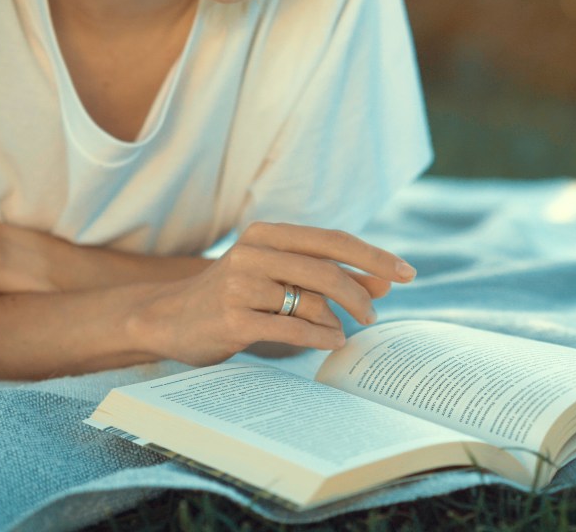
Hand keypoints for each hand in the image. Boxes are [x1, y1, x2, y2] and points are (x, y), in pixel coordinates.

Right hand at [136, 222, 416, 366]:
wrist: (168, 318)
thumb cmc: (235, 296)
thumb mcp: (279, 276)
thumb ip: (328, 274)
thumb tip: (384, 281)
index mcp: (268, 234)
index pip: (334, 240)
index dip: (374, 257)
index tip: (407, 273)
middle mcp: (254, 253)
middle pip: (328, 272)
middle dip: (361, 297)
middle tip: (374, 316)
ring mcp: (241, 286)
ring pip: (311, 302)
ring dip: (336, 322)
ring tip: (340, 333)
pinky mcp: (232, 320)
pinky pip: (291, 329)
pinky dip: (320, 338)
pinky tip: (332, 342)